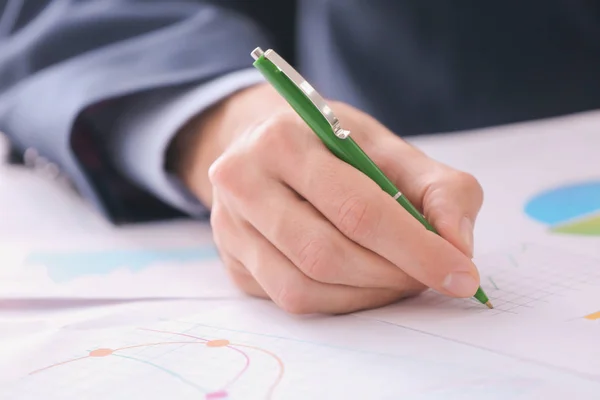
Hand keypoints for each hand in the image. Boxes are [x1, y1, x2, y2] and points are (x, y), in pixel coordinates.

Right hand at [172, 83, 483, 313]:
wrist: (266, 145)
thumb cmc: (330, 143)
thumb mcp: (388, 146)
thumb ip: (439, 188)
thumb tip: (458, 247)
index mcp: (281, 141)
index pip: (356, 208)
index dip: (416, 248)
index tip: (463, 274)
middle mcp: (242, 183)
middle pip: (326, 254)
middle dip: (393, 276)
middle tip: (434, 277)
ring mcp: (229, 228)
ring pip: (304, 287)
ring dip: (367, 295)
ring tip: (401, 278)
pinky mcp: (233, 264)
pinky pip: (290, 300)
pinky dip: (340, 301)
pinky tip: (363, 282)